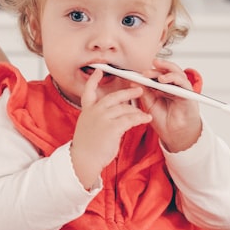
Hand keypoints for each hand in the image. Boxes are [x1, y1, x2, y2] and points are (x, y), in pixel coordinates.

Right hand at [70, 68, 150, 189]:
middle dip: (128, 92)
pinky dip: (140, 118)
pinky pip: (130, 119)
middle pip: (113, 97)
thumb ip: (97, 117)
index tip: (98, 71)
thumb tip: (111, 113)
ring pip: (124, 108)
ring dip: (137, 110)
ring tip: (145, 113)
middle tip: (139, 90)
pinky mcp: (112, 127)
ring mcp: (103, 118)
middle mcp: (95, 111)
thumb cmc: (87, 146)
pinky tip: (146, 119)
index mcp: (87, 110)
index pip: (88, 91)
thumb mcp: (87, 126)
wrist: (83, 159)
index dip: (93, 80)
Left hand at [134, 58, 201, 152]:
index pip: (155, 75)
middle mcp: (171, 86)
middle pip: (165, 71)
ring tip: (156, 76)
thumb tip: (134, 82)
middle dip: (155, 70)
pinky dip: (174, 78)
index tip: (136, 73)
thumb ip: (144, 93)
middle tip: (145, 73)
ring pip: (175, 72)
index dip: (147, 72)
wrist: (174, 134)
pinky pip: (183, 82)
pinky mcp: (188, 93)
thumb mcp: (149, 105)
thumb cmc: (164, 120)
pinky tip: (164, 79)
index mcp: (161, 87)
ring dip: (166, 70)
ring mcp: (180, 88)